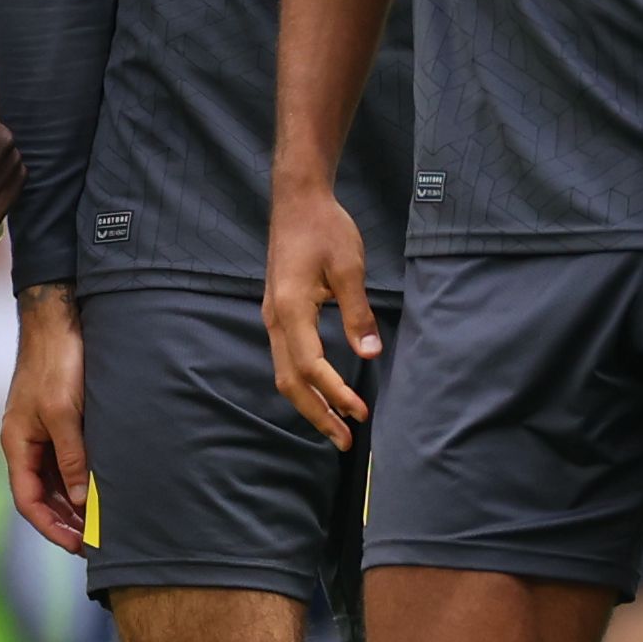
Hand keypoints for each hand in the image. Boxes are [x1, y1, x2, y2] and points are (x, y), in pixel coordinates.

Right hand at [1, 284, 89, 555]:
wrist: (59, 321)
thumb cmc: (56, 363)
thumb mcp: (63, 414)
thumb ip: (72, 458)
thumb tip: (80, 500)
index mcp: (17, 445)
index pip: (28, 500)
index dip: (50, 527)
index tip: (75, 545)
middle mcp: (27, 444)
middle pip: (43, 495)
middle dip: (66, 520)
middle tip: (95, 541)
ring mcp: (43, 433)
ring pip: (57, 480)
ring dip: (76, 502)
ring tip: (102, 521)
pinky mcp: (60, 422)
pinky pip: (68, 461)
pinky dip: (83, 478)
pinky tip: (104, 488)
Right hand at [263, 185, 380, 448]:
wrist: (297, 201)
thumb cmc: (324, 228)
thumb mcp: (349, 269)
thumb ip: (358, 313)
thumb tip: (371, 354)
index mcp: (291, 309)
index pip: (312, 366)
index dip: (336, 394)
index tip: (361, 412)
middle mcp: (274, 319)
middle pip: (290, 381)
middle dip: (317, 414)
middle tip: (346, 440)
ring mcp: (272, 317)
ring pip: (284, 373)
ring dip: (309, 403)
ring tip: (336, 425)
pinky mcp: (277, 313)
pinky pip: (286, 358)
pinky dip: (303, 383)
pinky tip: (323, 391)